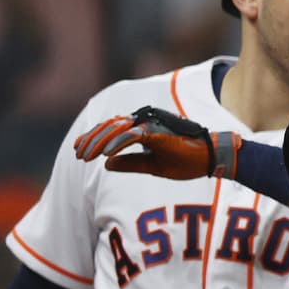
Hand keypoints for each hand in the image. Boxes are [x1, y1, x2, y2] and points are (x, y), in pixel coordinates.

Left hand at [72, 106, 239, 179]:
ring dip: (99, 142)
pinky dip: (117, 143)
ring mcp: (152, 126)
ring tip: (86, 156)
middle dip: (91, 140)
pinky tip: (105, 154)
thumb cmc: (186, 162)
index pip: (112, 129)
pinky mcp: (158, 133)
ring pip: (117, 128)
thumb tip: (106, 163)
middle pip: (110, 126)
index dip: (93, 138)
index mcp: (143, 129)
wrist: (210, 159)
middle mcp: (145, 123)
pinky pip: (133, 136)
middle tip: (78, 154)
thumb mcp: (153, 166)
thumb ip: (130, 163)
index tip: (79, 150)